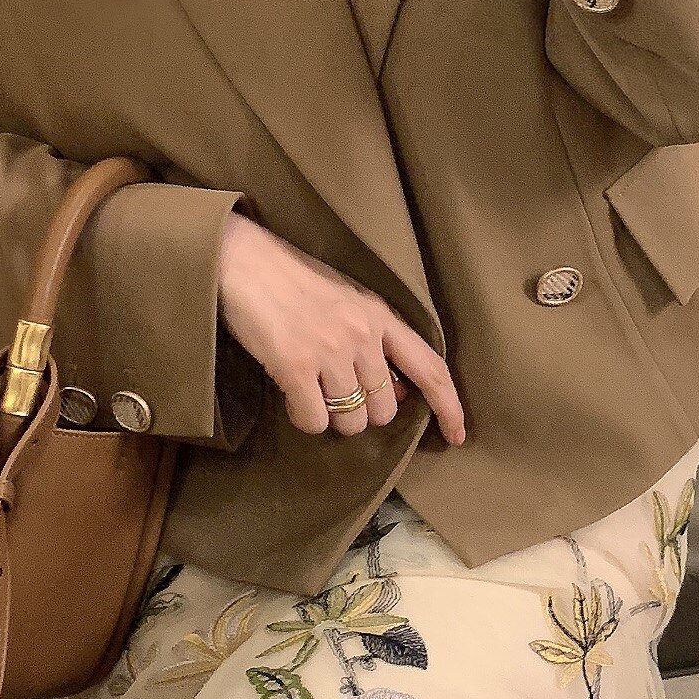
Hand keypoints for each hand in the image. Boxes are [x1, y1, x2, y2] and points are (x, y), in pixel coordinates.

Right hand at [217, 211, 467, 443]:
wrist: (242, 261)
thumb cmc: (292, 282)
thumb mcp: (348, 303)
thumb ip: (375, 341)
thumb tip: (396, 391)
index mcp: (381, 316)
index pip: (431, 368)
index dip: (449, 407)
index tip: (457, 437)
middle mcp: (363, 335)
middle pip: (385, 409)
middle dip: (364, 413)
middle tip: (336, 393)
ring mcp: (330, 351)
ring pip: (352, 421)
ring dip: (333, 418)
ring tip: (311, 390)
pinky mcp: (296, 366)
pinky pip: (315, 421)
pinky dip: (304, 418)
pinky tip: (292, 396)